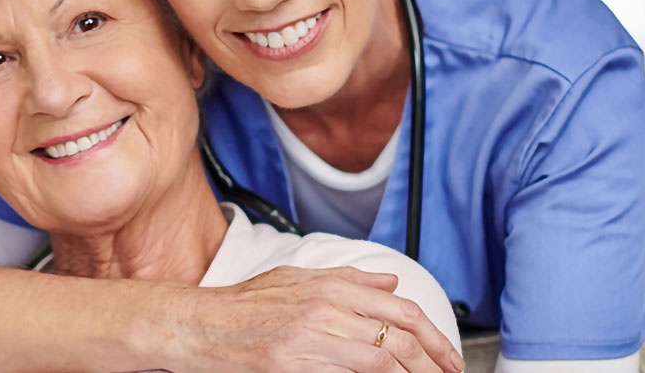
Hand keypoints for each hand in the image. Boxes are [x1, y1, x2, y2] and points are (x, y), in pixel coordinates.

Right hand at [171, 265, 463, 371]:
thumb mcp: (295, 280)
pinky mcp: (290, 366)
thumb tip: (390, 281)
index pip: (400, 311)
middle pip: (398, 341)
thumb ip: (347, 280)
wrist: (196, 326)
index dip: (435, 339)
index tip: (449, 360)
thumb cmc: (241, 307)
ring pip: (381, 364)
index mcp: (327, 287)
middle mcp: (322, 310)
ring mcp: (307, 340)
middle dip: (433, 366)